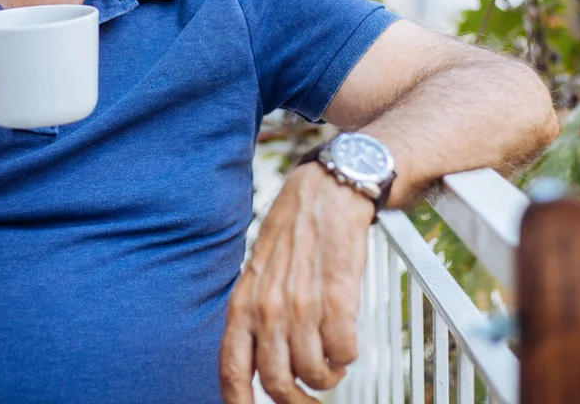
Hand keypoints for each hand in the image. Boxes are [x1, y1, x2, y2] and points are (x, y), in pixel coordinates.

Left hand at [219, 162, 374, 403]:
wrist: (325, 195)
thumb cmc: (292, 235)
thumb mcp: (256, 276)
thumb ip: (253, 318)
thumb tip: (256, 366)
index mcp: (243, 305)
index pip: (232, 372)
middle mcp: (268, 309)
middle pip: (278, 383)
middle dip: (298, 401)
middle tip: (312, 398)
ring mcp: (302, 304)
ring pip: (314, 372)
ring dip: (327, 376)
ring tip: (332, 362)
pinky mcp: (338, 297)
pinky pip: (343, 351)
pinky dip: (347, 356)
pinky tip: (346, 343)